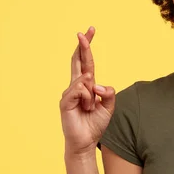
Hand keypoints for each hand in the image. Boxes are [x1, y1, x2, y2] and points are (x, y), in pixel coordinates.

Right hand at [59, 26, 115, 155]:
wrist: (85, 142)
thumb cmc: (95, 124)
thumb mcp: (109, 107)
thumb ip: (108, 93)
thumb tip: (97, 83)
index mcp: (86, 86)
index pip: (86, 62)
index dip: (87, 47)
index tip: (90, 31)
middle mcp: (76, 86)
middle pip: (78, 61)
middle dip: (82, 45)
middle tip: (84, 31)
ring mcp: (68, 93)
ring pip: (85, 80)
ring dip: (92, 95)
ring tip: (90, 108)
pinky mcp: (65, 101)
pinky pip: (80, 90)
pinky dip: (87, 98)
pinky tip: (86, 106)